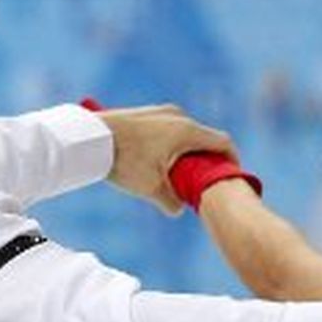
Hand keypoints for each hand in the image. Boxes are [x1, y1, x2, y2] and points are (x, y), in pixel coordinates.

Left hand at [96, 104, 234, 214]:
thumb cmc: (124, 161)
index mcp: (187, 131)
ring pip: (186, 132)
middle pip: (204, 138)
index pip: (223, 142)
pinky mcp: (146, 113)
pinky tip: (158, 160)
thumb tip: (179, 210)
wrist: (89, 138)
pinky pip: (169, 128)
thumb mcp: (151, 189)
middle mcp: (178, 116)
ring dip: (188, 151)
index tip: (231, 174)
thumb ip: (172, 202)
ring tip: (178, 172)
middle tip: (203, 180)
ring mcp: (161, 112)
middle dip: (207, 159)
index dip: (232, 160)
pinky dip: (172, 143)